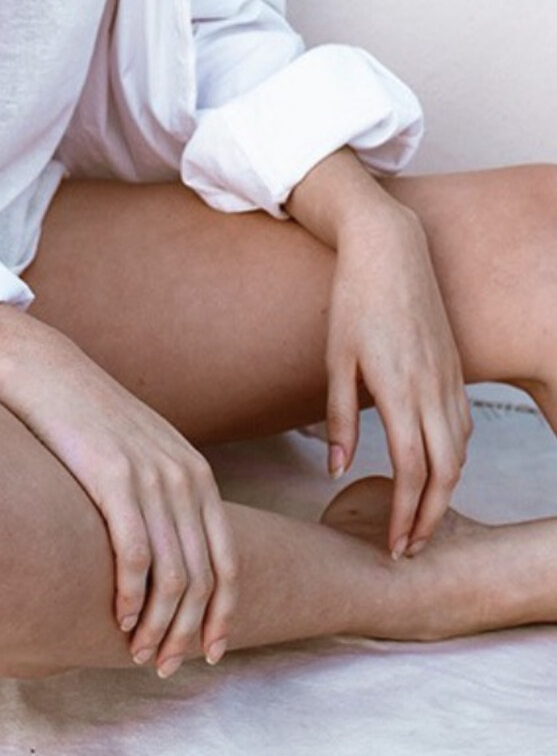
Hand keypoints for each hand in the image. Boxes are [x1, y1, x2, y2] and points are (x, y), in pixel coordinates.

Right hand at [0, 306, 236, 673]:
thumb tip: (164, 560)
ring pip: (173, 577)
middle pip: (202, 579)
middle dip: (188, 633)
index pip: (228, 562)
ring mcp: (151, 477)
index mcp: (196, 475)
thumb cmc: (86, 420)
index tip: (210, 653)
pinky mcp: (113, 478)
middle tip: (164, 665)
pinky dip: (132, 598)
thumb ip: (160, 498)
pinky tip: (120, 620)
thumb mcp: (139, 454)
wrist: (43, 372)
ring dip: (160, 627)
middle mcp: (184, 477)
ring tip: (141, 653)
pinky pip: (135, 556)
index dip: (222, 615)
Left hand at [325, 203, 472, 558]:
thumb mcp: (335, 359)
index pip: (413, 471)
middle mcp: (432, 388)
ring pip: (460, 452)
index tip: (394, 545)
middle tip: (409, 547)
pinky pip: (464, 426)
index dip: (406, 515)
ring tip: (421, 518)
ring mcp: (449, 377)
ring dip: (445, 492)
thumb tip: (335, 470)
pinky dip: (455, 458)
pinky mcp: (454, 367)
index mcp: (399, 390)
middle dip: (431, 518)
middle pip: (446, 473)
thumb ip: (338, 418)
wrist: (390, 250)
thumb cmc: (354, 300)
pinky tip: (436, 469)